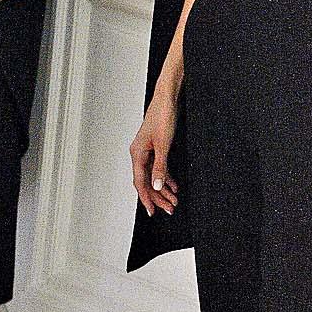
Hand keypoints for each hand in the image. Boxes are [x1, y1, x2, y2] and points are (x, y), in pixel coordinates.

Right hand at [130, 86, 179, 215]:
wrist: (167, 99)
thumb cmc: (163, 116)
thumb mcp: (164, 145)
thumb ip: (160, 167)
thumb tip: (157, 185)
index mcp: (137, 154)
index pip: (140, 182)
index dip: (147, 198)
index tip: (152, 211)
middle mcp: (140, 154)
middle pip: (147, 181)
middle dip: (158, 196)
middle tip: (170, 208)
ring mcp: (147, 151)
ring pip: (153, 176)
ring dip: (163, 189)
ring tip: (174, 200)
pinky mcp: (155, 148)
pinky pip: (159, 168)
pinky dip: (166, 177)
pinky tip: (174, 186)